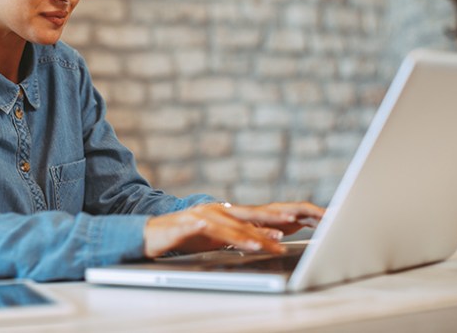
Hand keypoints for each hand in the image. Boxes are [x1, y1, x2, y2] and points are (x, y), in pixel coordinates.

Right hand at [143, 201, 323, 258]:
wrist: (147, 234)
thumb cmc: (181, 237)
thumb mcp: (214, 238)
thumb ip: (237, 237)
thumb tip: (263, 242)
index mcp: (227, 212)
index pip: (261, 214)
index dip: (284, 216)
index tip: (309, 220)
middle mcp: (220, 209)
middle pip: (257, 214)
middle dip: (282, 219)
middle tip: (305, 222)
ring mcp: (206, 214)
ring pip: (240, 226)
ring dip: (261, 236)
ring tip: (280, 244)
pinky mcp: (193, 223)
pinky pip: (220, 233)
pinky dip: (238, 240)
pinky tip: (251, 247)